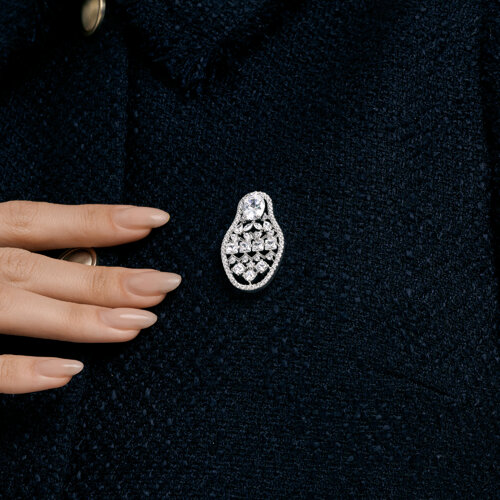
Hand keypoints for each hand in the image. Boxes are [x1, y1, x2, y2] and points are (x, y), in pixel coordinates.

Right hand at [0, 201, 180, 393]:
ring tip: (138, 324)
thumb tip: (88, 255)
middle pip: (37, 269)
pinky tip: (71, 372)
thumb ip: (19, 249)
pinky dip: (22, 371)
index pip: (37, 220)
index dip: (96, 220)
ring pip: (16, 309)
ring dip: (79, 318)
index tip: (155, 220)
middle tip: (164, 285)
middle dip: (104, 279)